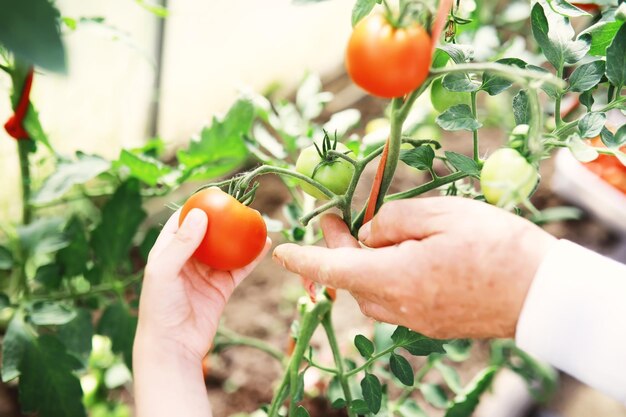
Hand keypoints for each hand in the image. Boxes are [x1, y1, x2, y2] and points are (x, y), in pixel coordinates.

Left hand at [136, 208, 270, 361]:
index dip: (197, 208)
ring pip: (228, 250)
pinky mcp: (221, 289)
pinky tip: (265, 245)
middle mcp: (187, 261)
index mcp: (167, 253)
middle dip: (224, 219)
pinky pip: (239, 269)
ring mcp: (206, 275)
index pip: (183, 223)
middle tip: (241, 203)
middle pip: (209, 234)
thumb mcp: (164, 271)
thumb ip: (182, 243)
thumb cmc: (159, 308)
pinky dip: (252, 257)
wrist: (173, 347)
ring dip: (241, 237)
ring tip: (257, 220)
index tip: (215, 194)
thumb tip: (200, 214)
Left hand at [273, 197, 555, 338]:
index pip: (332, 269)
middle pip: (351, 277)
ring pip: (371, 289)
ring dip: (365, 263)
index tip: (281, 251)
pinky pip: (394, 300)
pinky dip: (388, 277)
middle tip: (340, 218)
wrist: (542, 292)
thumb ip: (393, 220)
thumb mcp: (441, 214)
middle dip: (340, 247)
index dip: (303, 258)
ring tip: (379, 233)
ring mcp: (414, 320)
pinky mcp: (430, 325)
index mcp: (394, 276)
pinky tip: (408, 257)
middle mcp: (398, 305)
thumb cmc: (495, 245)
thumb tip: (367, 234)